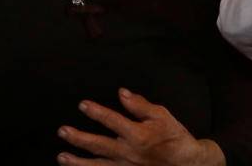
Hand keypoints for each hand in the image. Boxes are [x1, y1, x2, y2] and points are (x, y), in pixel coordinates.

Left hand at [58, 88, 224, 165]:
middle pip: (99, 146)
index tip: (82, 105)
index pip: (112, 121)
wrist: (189, 164)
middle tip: (62, 131)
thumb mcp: (162, 115)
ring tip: (62, 157)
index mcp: (138, 135)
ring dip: (79, 163)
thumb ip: (140, 105)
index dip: (96, 112)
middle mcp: (129, 154)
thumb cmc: (175, 138)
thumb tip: (122, 94)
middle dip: (79, 139)